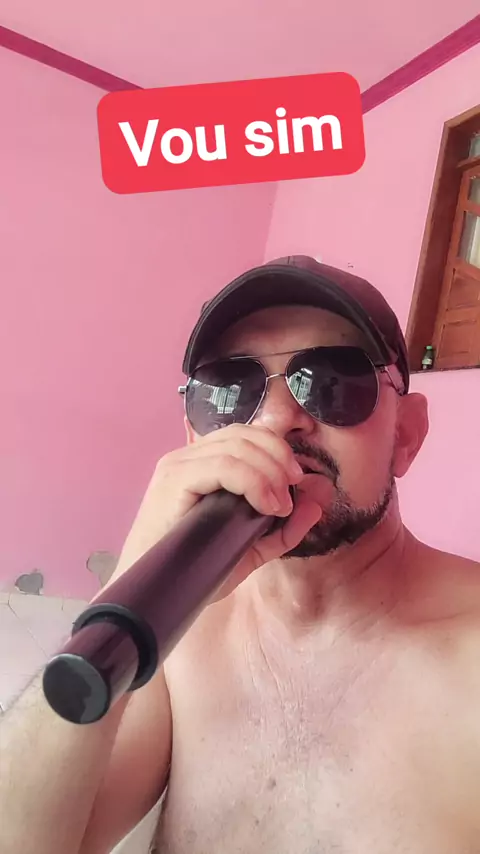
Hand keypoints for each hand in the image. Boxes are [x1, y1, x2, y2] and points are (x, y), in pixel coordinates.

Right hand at [106, 424, 329, 599]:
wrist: (153, 596)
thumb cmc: (194, 571)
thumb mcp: (250, 548)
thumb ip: (283, 528)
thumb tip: (315, 502)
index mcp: (201, 464)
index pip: (245, 435)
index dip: (277, 450)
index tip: (297, 481)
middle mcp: (187, 457)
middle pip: (244, 435)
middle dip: (279, 458)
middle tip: (292, 491)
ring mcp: (178, 466)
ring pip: (237, 447)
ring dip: (270, 472)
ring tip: (280, 505)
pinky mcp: (173, 481)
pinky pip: (221, 465)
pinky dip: (253, 481)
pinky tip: (266, 505)